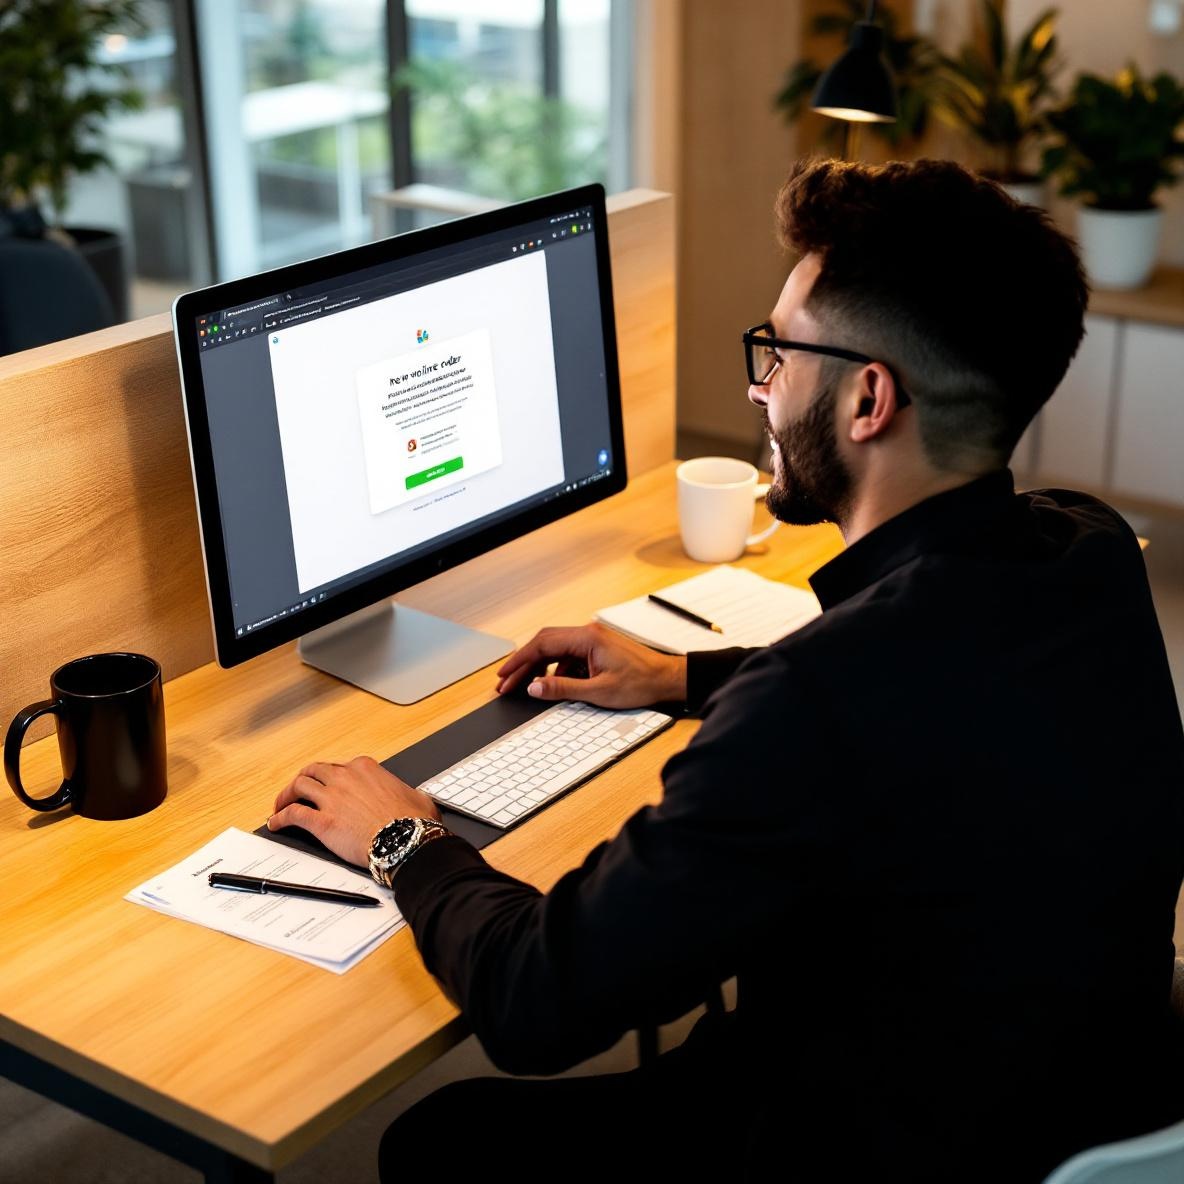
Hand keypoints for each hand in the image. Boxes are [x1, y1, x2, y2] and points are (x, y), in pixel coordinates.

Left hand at [269, 757, 441, 867]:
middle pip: (314, 770)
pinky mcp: (322, 822)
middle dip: (303, 778)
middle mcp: (345, 778)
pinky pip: (293, 814)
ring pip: (299, 786)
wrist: (405, 841)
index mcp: (365, 769)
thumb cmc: (413, 822)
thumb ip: (407, 792)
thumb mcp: (416, 797)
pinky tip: (276, 823)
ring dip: (286, 794)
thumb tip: (414, 797)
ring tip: (281, 804)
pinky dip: (281, 818)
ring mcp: (332, 799)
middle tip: (298, 789)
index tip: (328, 784)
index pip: (339, 766)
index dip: (330, 775)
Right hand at [496, 623, 686, 708]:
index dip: (519, 661)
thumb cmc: (641, 682)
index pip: (542, 645)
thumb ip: (562, 688)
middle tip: (505, 682)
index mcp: (587, 638)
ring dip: (538, 667)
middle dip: (523, 663)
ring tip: (523, 685)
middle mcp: (587, 633)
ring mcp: (592, 639)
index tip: (504, 675)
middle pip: (544, 643)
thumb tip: (534, 687)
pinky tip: (552, 685)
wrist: (668, 679)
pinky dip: (555, 669)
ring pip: (555, 649)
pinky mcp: (596, 648)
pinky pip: (568, 656)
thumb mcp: (598, 691)